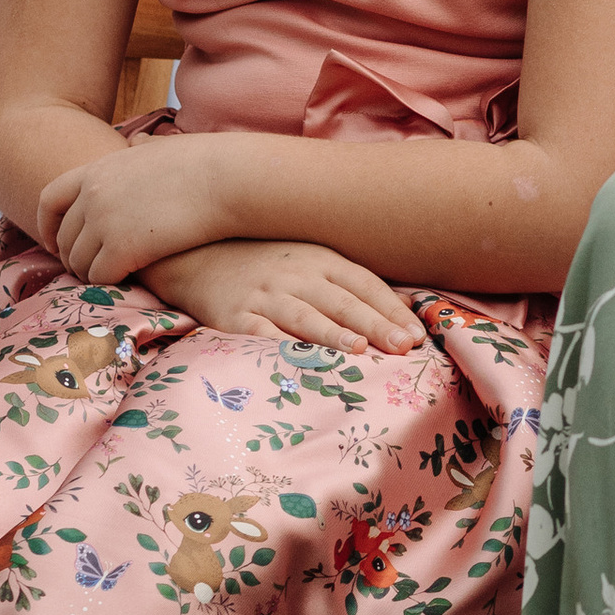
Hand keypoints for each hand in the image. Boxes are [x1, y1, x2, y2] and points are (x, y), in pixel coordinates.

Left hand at [39, 136, 231, 283]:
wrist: (226, 179)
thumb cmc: (203, 163)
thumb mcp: (160, 148)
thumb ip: (139, 149)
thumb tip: (138, 139)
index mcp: (97, 170)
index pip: (50, 199)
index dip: (48, 225)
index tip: (56, 241)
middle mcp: (92, 195)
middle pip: (63, 237)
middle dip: (72, 257)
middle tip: (88, 269)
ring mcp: (104, 222)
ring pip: (78, 262)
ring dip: (91, 273)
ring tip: (112, 277)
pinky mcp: (122, 249)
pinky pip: (100, 276)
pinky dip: (110, 282)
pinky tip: (129, 279)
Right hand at [137, 242, 428, 351]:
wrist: (197, 253)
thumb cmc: (266, 261)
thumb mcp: (314, 261)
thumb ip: (356, 285)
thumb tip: (407, 306)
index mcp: (320, 259)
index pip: (364, 284)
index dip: (391, 309)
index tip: (417, 334)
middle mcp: (295, 274)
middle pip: (341, 301)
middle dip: (375, 325)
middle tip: (404, 346)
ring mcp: (264, 295)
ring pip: (304, 315)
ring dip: (332, 333)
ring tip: (359, 349)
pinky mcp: (233, 316)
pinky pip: (260, 334)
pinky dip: (281, 348)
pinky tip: (298, 361)